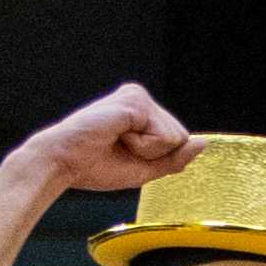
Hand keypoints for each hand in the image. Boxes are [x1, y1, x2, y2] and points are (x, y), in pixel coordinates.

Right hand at [19, 83, 196, 197]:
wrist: (62, 164)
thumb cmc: (96, 166)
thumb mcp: (145, 168)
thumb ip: (175, 158)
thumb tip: (204, 142)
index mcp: (142, 112)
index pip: (177, 141)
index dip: (155, 158)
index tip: (122, 153)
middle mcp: (141, 98)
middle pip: (181, 138)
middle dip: (154, 155)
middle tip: (118, 148)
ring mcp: (138, 97)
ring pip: (175, 138)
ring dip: (147, 151)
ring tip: (115, 141)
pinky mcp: (136, 101)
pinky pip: (163, 138)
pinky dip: (142, 147)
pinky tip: (115, 135)